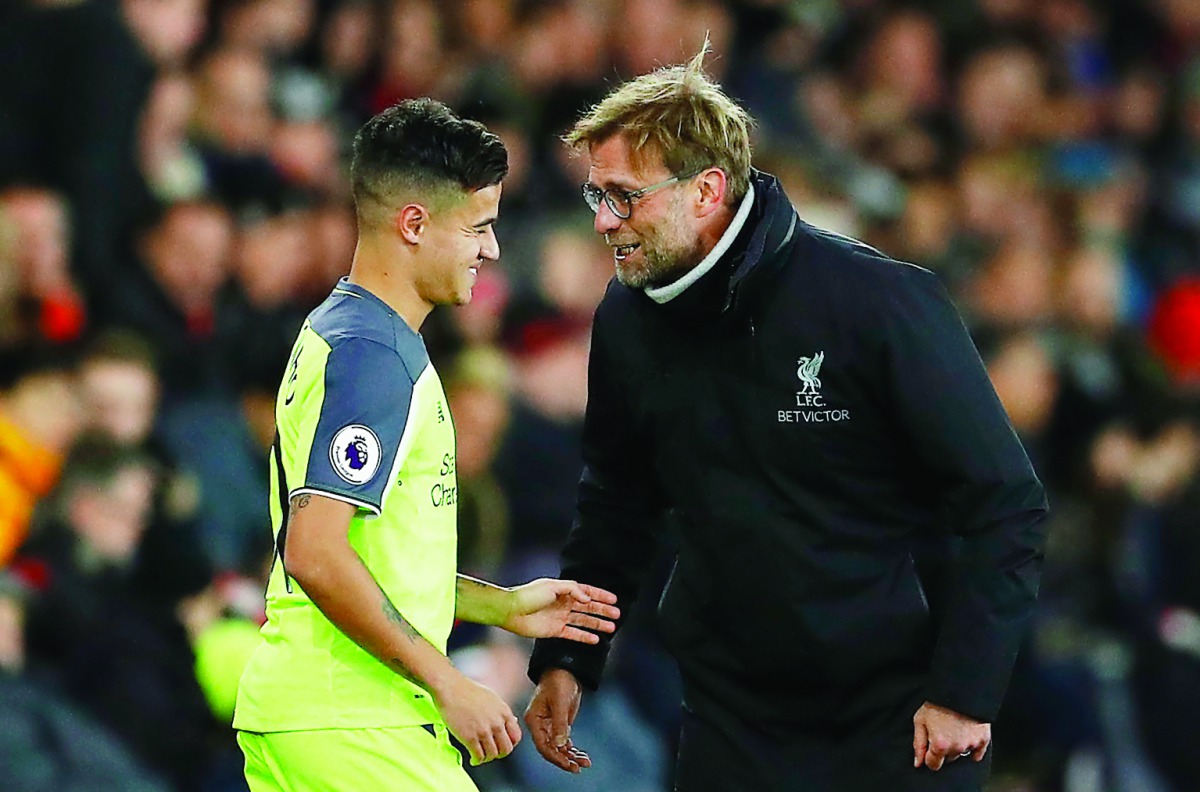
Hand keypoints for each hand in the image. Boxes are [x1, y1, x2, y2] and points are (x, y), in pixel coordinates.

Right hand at [432, 673, 521, 765]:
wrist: (450, 687)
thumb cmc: (468, 690)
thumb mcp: (492, 698)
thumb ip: (502, 712)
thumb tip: (512, 721)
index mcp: (504, 712)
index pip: (516, 737)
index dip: (510, 744)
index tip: (502, 746)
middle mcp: (496, 722)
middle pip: (506, 749)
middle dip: (499, 754)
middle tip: (492, 753)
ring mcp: (483, 730)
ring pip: (492, 755)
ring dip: (486, 758)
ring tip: (480, 756)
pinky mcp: (469, 737)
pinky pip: (478, 756)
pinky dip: (476, 761)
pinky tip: (473, 759)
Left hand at [501, 578, 619, 643]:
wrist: (511, 611)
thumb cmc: (529, 595)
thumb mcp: (552, 586)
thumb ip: (572, 589)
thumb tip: (587, 598)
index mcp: (563, 591)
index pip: (586, 592)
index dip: (600, 595)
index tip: (614, 600)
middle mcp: (563, 604)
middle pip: (588, 607)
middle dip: (603, 610)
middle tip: (617, 615)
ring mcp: (560, 617)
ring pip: (583, 621)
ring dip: (597, 624)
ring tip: (611, 628)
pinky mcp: (555, 631)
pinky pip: (574, 634)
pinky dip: (584, 637)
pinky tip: (596, 639)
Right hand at [524, 667, 589, 772]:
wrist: (565, 668)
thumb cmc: (558, 681)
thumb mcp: (560, 702)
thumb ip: (560, 724)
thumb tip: (560, 744)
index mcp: (534, 720)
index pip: (542, 745)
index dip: (554, 757)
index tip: (567, 764)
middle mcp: (540, 726)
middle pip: (550, 749)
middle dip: (563, 760)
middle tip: (578, 768)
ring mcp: (549, 726)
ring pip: (558, 748)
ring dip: (570, 757)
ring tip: (585, 763)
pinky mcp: (559, 725)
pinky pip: (564, 742)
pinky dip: (573, 750)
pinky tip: (582, 756)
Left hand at [913, 701, 990, 770]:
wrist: (960, 688)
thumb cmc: (937, 702)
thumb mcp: (920, 720)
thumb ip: (918, 744)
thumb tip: (918, 763)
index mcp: (940, 745)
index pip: (933, 765)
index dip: (929, 757)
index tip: (929, 748)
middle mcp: (956, 748)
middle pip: (948, 759)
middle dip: (943, 750)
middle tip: (941, 732)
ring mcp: (971, 744)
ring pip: (961, 754)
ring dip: (956, 747)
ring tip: (953, 729)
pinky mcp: (983, 739)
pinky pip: (978, 754)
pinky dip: (973, 749)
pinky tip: (966, 737)